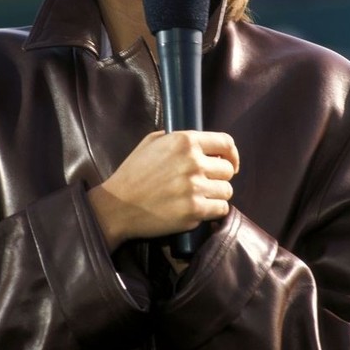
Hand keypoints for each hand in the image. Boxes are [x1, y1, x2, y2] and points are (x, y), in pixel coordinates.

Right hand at [88, 129, 238, 252]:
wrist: (118, 205)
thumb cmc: (133, 173)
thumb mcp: (151, 142)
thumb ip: (176, 138)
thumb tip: (200, 143)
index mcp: (185, 141)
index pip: (226, 142)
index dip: (231, 154)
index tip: (230, 163)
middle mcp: (193, 162)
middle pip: (227, 170)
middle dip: (219, 176)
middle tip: (206, 182)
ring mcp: (195, 188)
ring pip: (227, 191)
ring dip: (216, 194)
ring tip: (200, 196)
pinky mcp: (194, 211)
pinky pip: (220, 209)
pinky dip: (213, 210)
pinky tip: (199, 208)